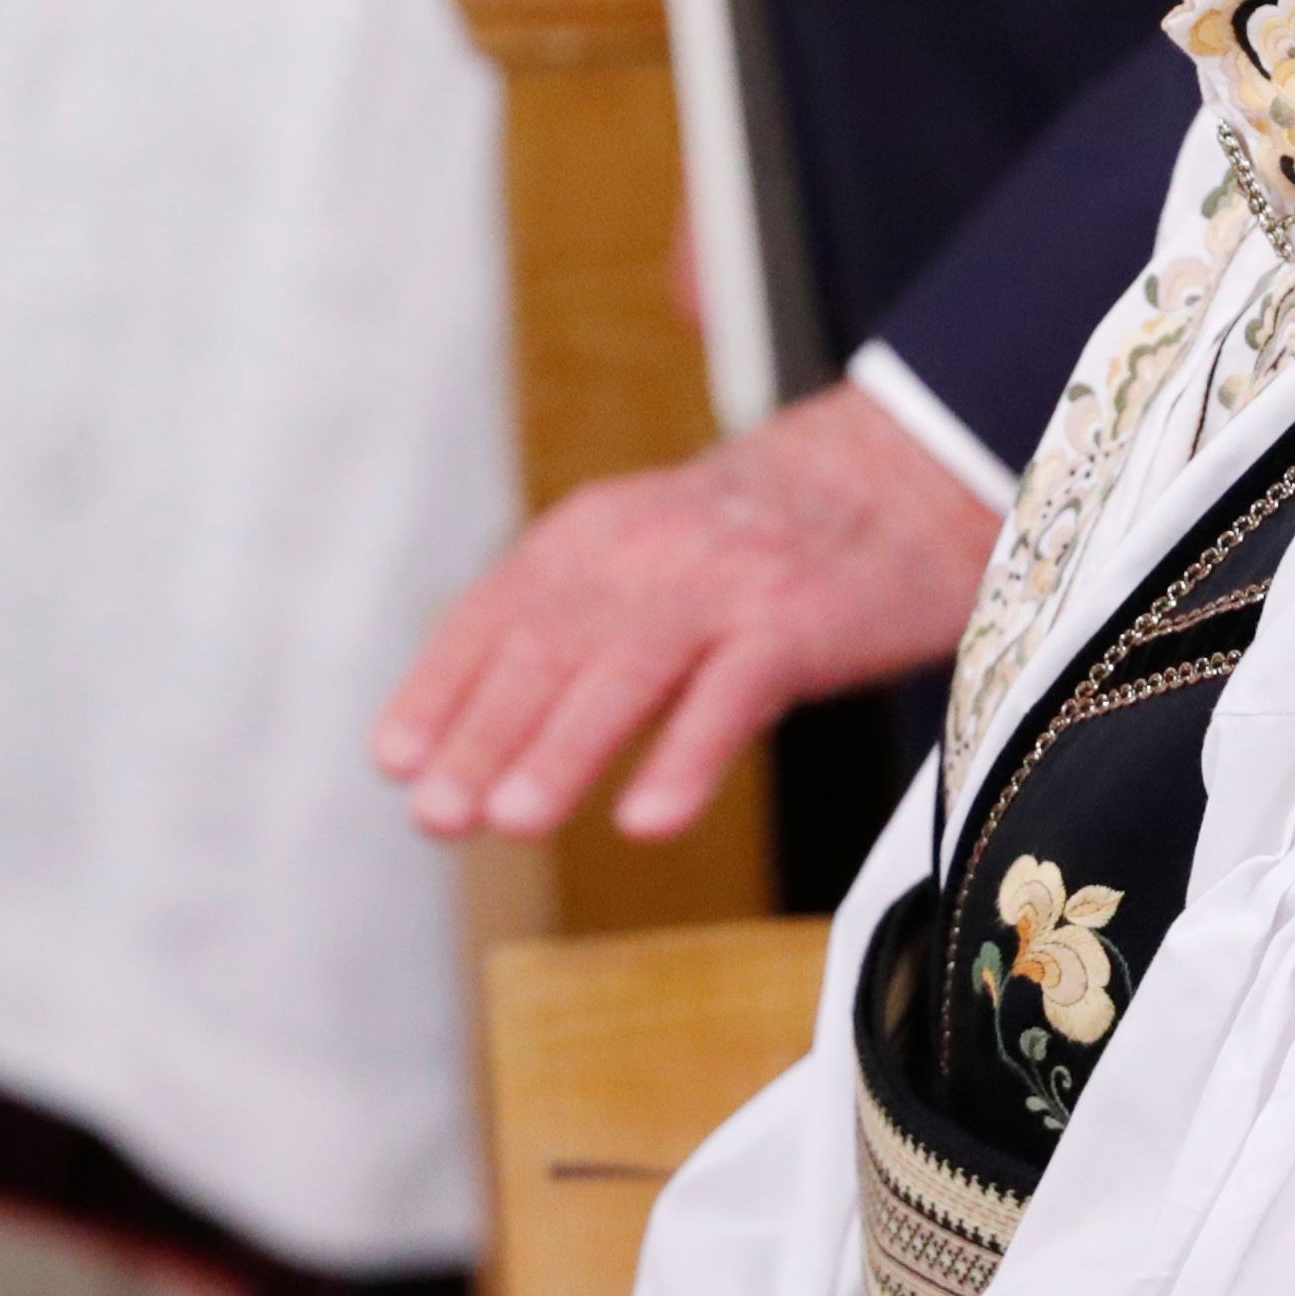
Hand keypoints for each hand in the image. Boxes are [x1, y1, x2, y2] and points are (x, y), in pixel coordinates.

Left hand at [374, 385, 1003, 842]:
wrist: (898, 476)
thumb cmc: (755, 544)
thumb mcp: (642, 554)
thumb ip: (566, 624)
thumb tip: (466, 742)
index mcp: (590, 532)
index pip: (493, 612)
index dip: (441, 688)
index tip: (396, 762)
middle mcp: (646, 547)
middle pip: (550, 645)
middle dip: (485, 733)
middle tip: (438, 815)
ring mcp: (725, 582)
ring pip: (629, 668)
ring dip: (564, 746)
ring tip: (513, 818)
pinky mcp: (799, 620)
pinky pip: (733, 694)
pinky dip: (686, 756)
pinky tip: (649, 819)